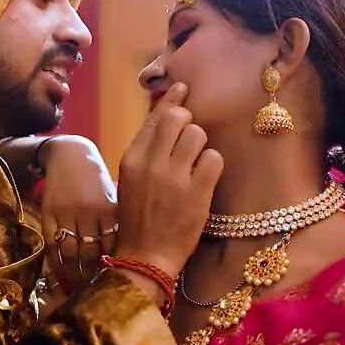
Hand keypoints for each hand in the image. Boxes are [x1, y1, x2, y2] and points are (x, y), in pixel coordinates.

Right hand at [38, 135, 116, 291]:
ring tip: (78, 289)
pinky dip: (56, 262)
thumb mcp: (112, 199)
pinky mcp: (48, 212)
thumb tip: (124, 255)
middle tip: (95, 294)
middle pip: (90, 253)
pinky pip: (51, 243)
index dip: (112, 268)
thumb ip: (116, 226)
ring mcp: (66, 213)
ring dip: (74, 273)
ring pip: (70, 251)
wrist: (70, 154)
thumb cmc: (96, 181)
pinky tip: (61, 273)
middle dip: (92, 276)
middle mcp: (88, 212)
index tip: (113, 284)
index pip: (111, 248)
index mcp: (109, 210)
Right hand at [116, 83, 222, 279]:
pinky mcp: (197, 191)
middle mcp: (151, 162)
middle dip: (188, 123)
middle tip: (189, 138)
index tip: (183, 88)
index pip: (154, 117)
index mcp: (131, 158)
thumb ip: (145, 150)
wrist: (146, 255)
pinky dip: (212, 165)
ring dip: (201, 146)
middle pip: (178, 119)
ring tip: (195, 164)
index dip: (172, 100)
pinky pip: (214, 158)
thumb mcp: (130, 179)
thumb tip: (164, 116)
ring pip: (198, 135)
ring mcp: (175, 176)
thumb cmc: (138, 217)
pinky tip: (204, 178)